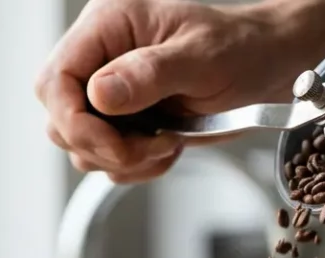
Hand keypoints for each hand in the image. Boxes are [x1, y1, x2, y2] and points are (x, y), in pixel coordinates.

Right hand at [36, 0, 300, 182]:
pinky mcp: (125, 121)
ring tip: (167, 143)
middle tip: (152, 145)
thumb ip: (149, 74)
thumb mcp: (202, 57)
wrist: (269, 67)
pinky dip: (134, 167)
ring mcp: (111, 92)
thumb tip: (100, 93)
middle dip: (102, 145)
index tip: (113, 143)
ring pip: (80, 144)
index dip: (74, 120)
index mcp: (109, 24)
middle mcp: (101, 57)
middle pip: (60, 118)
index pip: (55, 79)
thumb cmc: (243, 48)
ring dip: (122, 159)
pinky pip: (106, 159)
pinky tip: (167, 148)